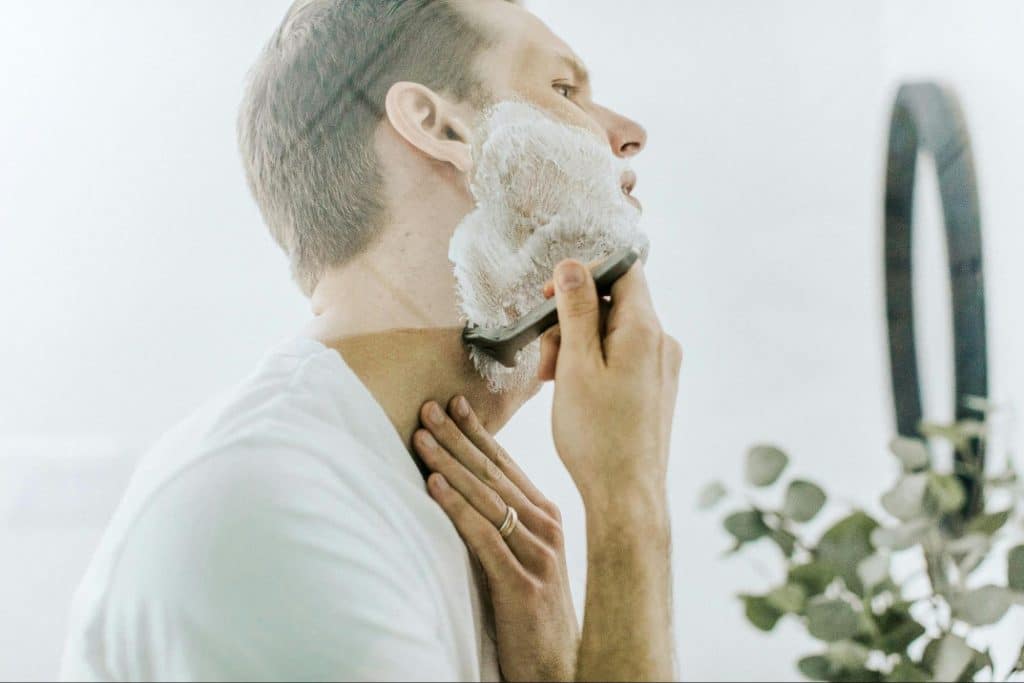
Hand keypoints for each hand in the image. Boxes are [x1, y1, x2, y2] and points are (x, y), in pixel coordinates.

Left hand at [414, 397, 578, 681]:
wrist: (560, 668)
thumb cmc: (534, 614)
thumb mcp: (524, 560)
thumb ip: (503, 526)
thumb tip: (465, 493)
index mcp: (546, 519)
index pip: (506, 466)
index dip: (478, 433)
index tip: (454, 403)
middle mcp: (546, 528)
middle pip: (493, 474)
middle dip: (458, 438)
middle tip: (428, 408)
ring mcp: (537, 555)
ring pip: (486, 498)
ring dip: (449, 464)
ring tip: (422, 437)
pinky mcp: (522, 584)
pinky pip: (483, 536)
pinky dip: (456, 507)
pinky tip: (433, 486)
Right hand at [545, 260, 681, 511]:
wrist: (625, 494)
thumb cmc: (597, 435)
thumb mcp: (576, 364)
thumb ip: (576, 310)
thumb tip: (572, 266)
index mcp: (645, 330)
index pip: (623, 269)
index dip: (584, 274)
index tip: (550, 297)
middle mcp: (661, 343)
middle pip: (612, 303)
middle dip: (571, 320)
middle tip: (547, 358)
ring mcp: (661, 366)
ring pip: (612, 333)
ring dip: (577, 346)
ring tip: (554, 381)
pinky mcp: (654, 387)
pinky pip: (621, 358)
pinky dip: (593, 365)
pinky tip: (574, 392)